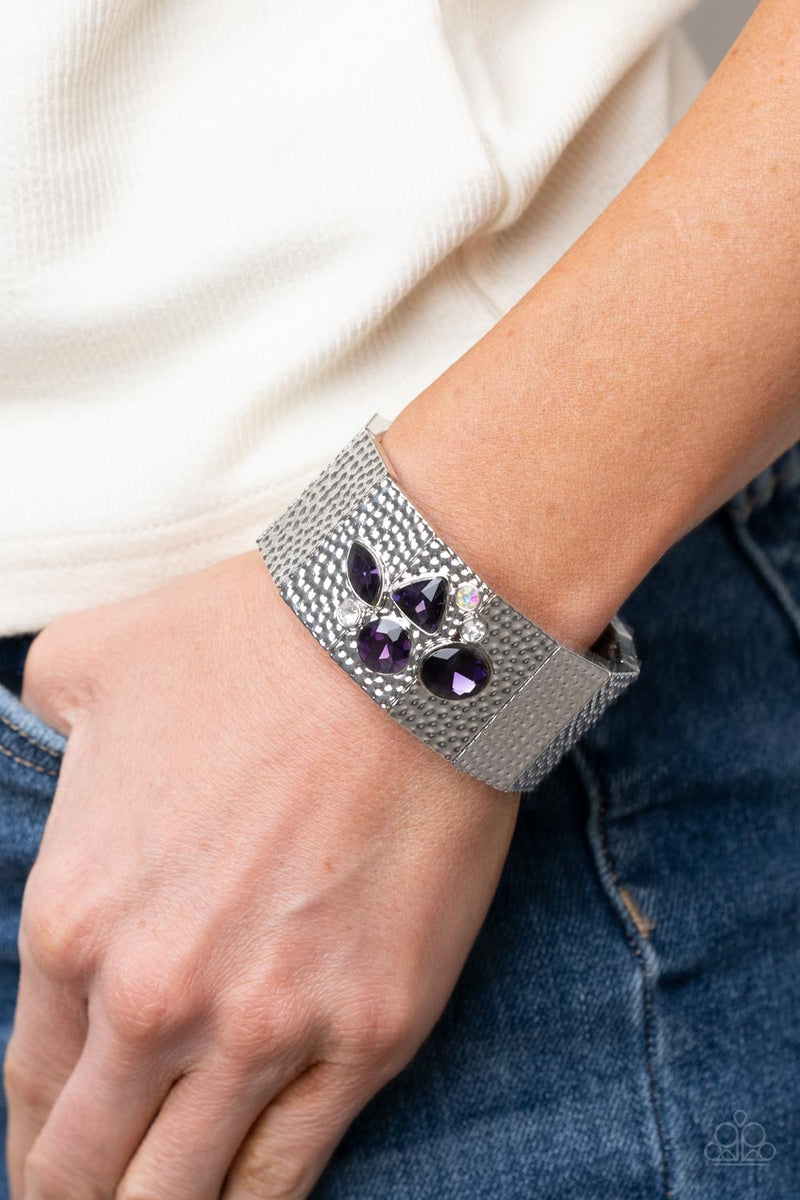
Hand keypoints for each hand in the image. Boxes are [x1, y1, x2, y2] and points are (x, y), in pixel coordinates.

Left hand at [5, 551, 517, 1198]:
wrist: (402, 642)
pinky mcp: (373, 1031)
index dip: (35, 1132)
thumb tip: (49, 748)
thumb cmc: (249, 644)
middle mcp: (157, 996)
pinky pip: (293, 1170)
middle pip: (89, 1161)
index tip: (50, 1152)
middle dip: (79, 1196)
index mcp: (73, 917)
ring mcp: (270, 1025)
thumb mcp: (89, 664)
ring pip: (183, 1190)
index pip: (30, 1081)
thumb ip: (35, 723)